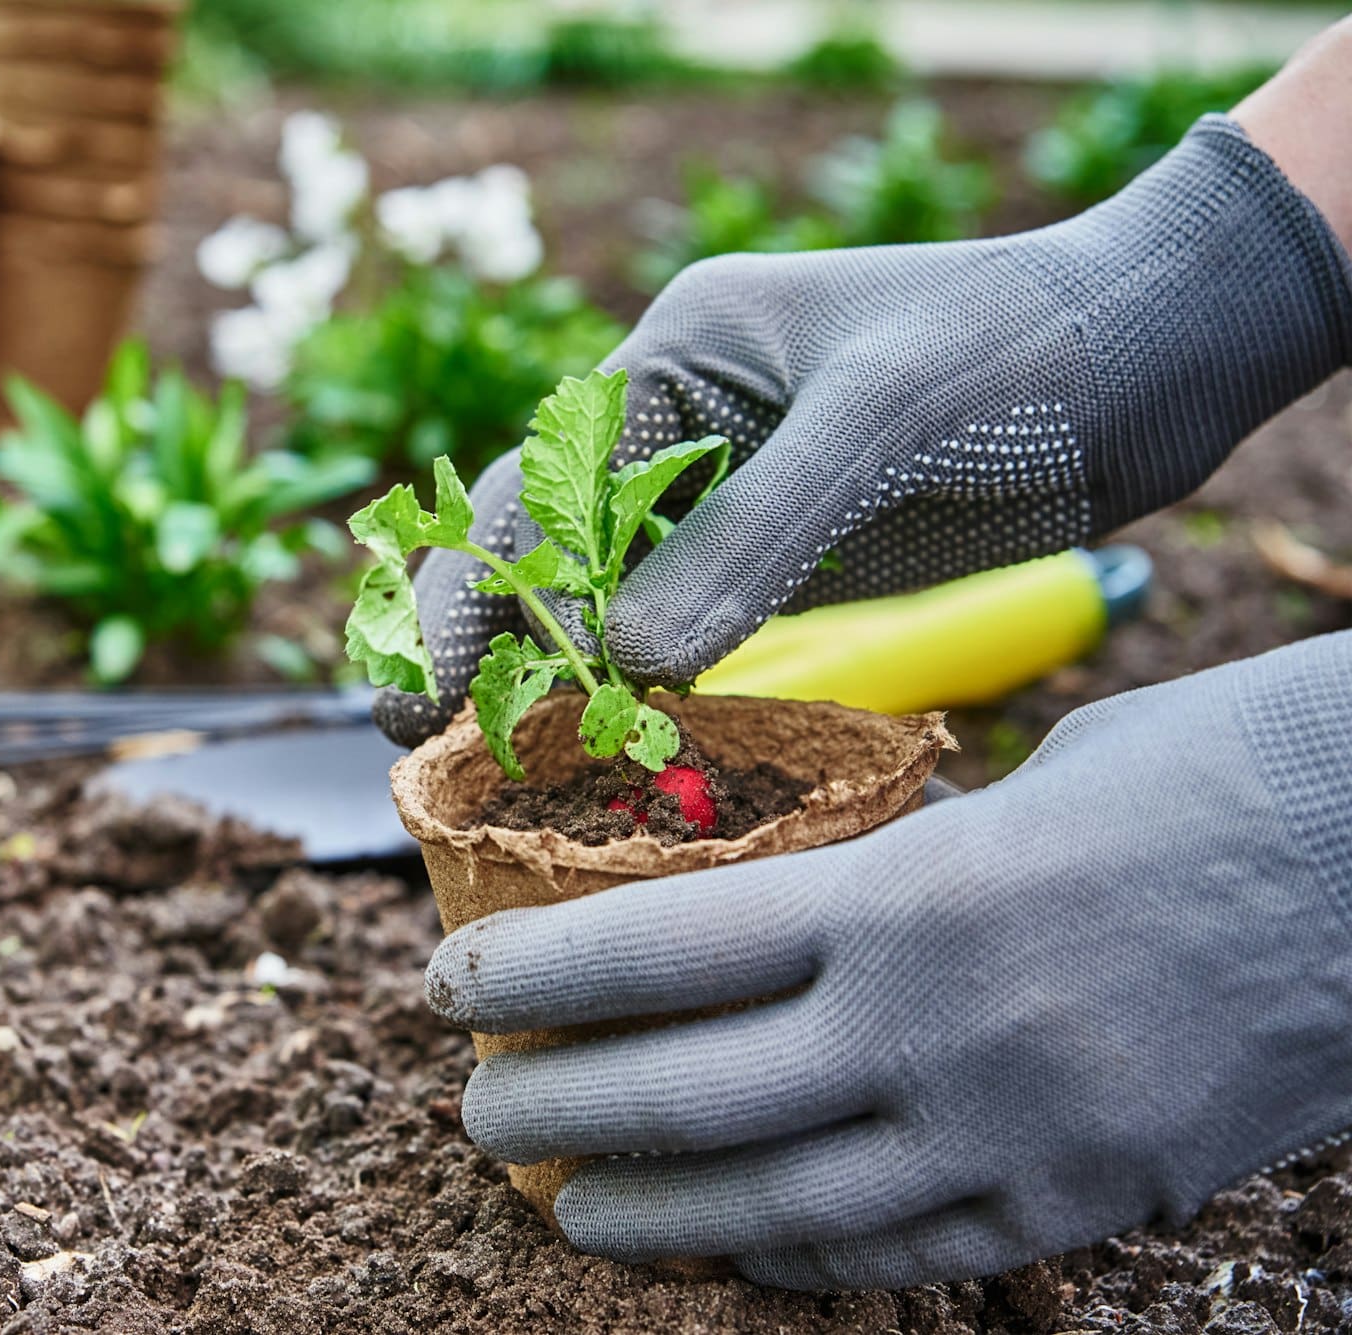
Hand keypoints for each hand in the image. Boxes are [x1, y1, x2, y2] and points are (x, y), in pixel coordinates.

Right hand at [375, 114, 1351, 747]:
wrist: (1148, 356)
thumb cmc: (1014, 355)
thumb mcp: (878, 426)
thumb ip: (753, 537)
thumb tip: (631, 664)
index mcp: (673, 359)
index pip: (535, 486)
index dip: (472, 590)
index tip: (424, 690)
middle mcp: (678, 426)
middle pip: (538, 541)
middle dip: (473, 634)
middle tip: (412, 738)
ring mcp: (725, 496)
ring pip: (599, 593)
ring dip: (544, 670)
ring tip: (484, 766)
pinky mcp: (777, 557)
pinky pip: (680, 628)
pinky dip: (635, 687)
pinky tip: (607, 748)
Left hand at [423, 632, 1351, 1288]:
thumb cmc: (1217, 776)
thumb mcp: (1023, 790)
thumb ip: (898, 869)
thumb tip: (801, 915)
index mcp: (909, 895)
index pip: (656, 951)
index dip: (529, 976)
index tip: (447, 985)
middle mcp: (938, 1033)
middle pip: (686, 1099)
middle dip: (555, 1113)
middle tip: (480, 1116)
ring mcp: (1015, 1138)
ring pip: (779, 1210)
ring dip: (652, 1216)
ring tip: (571, 1206)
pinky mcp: (1090, 1202)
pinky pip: (907, 1257)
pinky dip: (800, 1260)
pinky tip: (739, 1251)